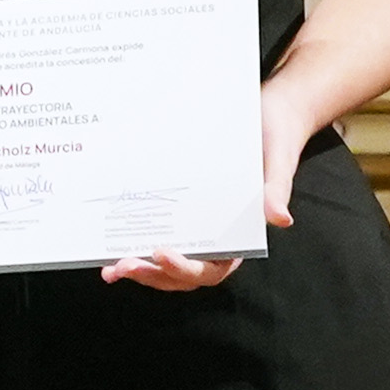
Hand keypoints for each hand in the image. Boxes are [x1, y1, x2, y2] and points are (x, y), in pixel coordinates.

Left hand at [100, 84, 307, 292]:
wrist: (265, 116)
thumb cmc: (274, 139)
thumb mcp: (277, 161)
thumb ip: (276, 190)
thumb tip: (280, 219)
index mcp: (238, 237)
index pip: (212, 268)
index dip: (186, 268)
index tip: (163, 253)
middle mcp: (214, 241)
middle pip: (181, 273)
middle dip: (153, 274)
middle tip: (124, 266)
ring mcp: (192, 229)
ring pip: (163, 263)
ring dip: (139, 268)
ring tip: (111, 269)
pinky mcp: (176, 213)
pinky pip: (153, 235)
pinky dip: (134, 244)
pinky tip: (109, 245)